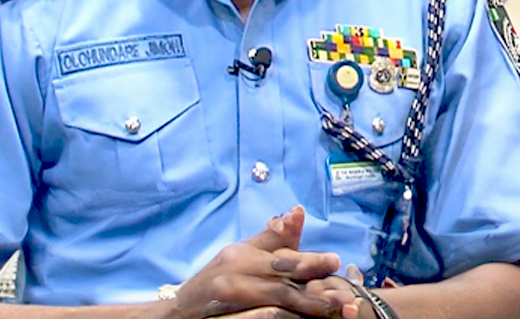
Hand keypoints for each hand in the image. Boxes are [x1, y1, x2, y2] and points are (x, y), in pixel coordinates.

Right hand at [165, 207, 357, 318]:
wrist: (176, 314)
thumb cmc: (212, 283)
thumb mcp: (239, 256)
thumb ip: (270, 239)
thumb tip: (297, 211)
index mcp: (240, 255)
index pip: (281, 255)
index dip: (311, 260)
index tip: (337, 261)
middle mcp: (234, 272)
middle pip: (282, 278)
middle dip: (315, 285)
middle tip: (344, 292)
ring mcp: (229, 295)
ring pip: (275, 299)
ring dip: (306, 304)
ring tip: (332, 308)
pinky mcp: (225, 316)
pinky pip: (259, 316)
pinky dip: (282, 317)